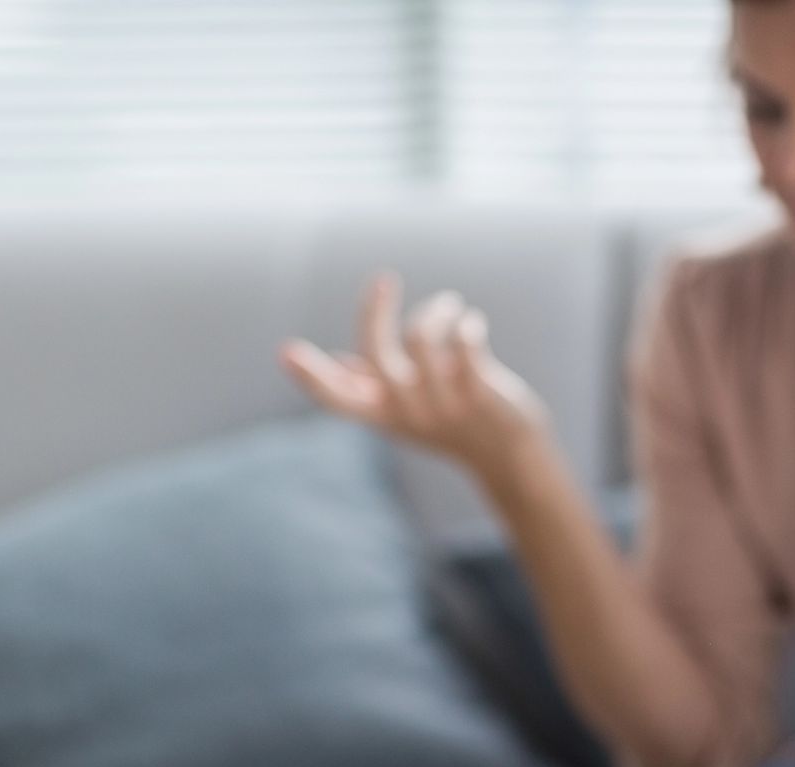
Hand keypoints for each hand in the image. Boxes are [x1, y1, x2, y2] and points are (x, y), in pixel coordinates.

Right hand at [278, 271, 553, 475]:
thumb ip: (373, 388)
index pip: (337, 399)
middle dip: (374, 311)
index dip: (310, 377)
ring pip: (422, 337)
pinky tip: (472, 322)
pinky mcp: (479, 394)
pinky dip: (467, 324)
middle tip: (384, 280)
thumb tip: (342, 364)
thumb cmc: (454, 426)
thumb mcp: (407, 412)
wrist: (509, 458)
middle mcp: (407, 411)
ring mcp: (443, 404)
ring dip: (436, 309)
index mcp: (383, 415)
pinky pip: (466, 344)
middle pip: (376, 354)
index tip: (286, 350)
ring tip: (450, 305)